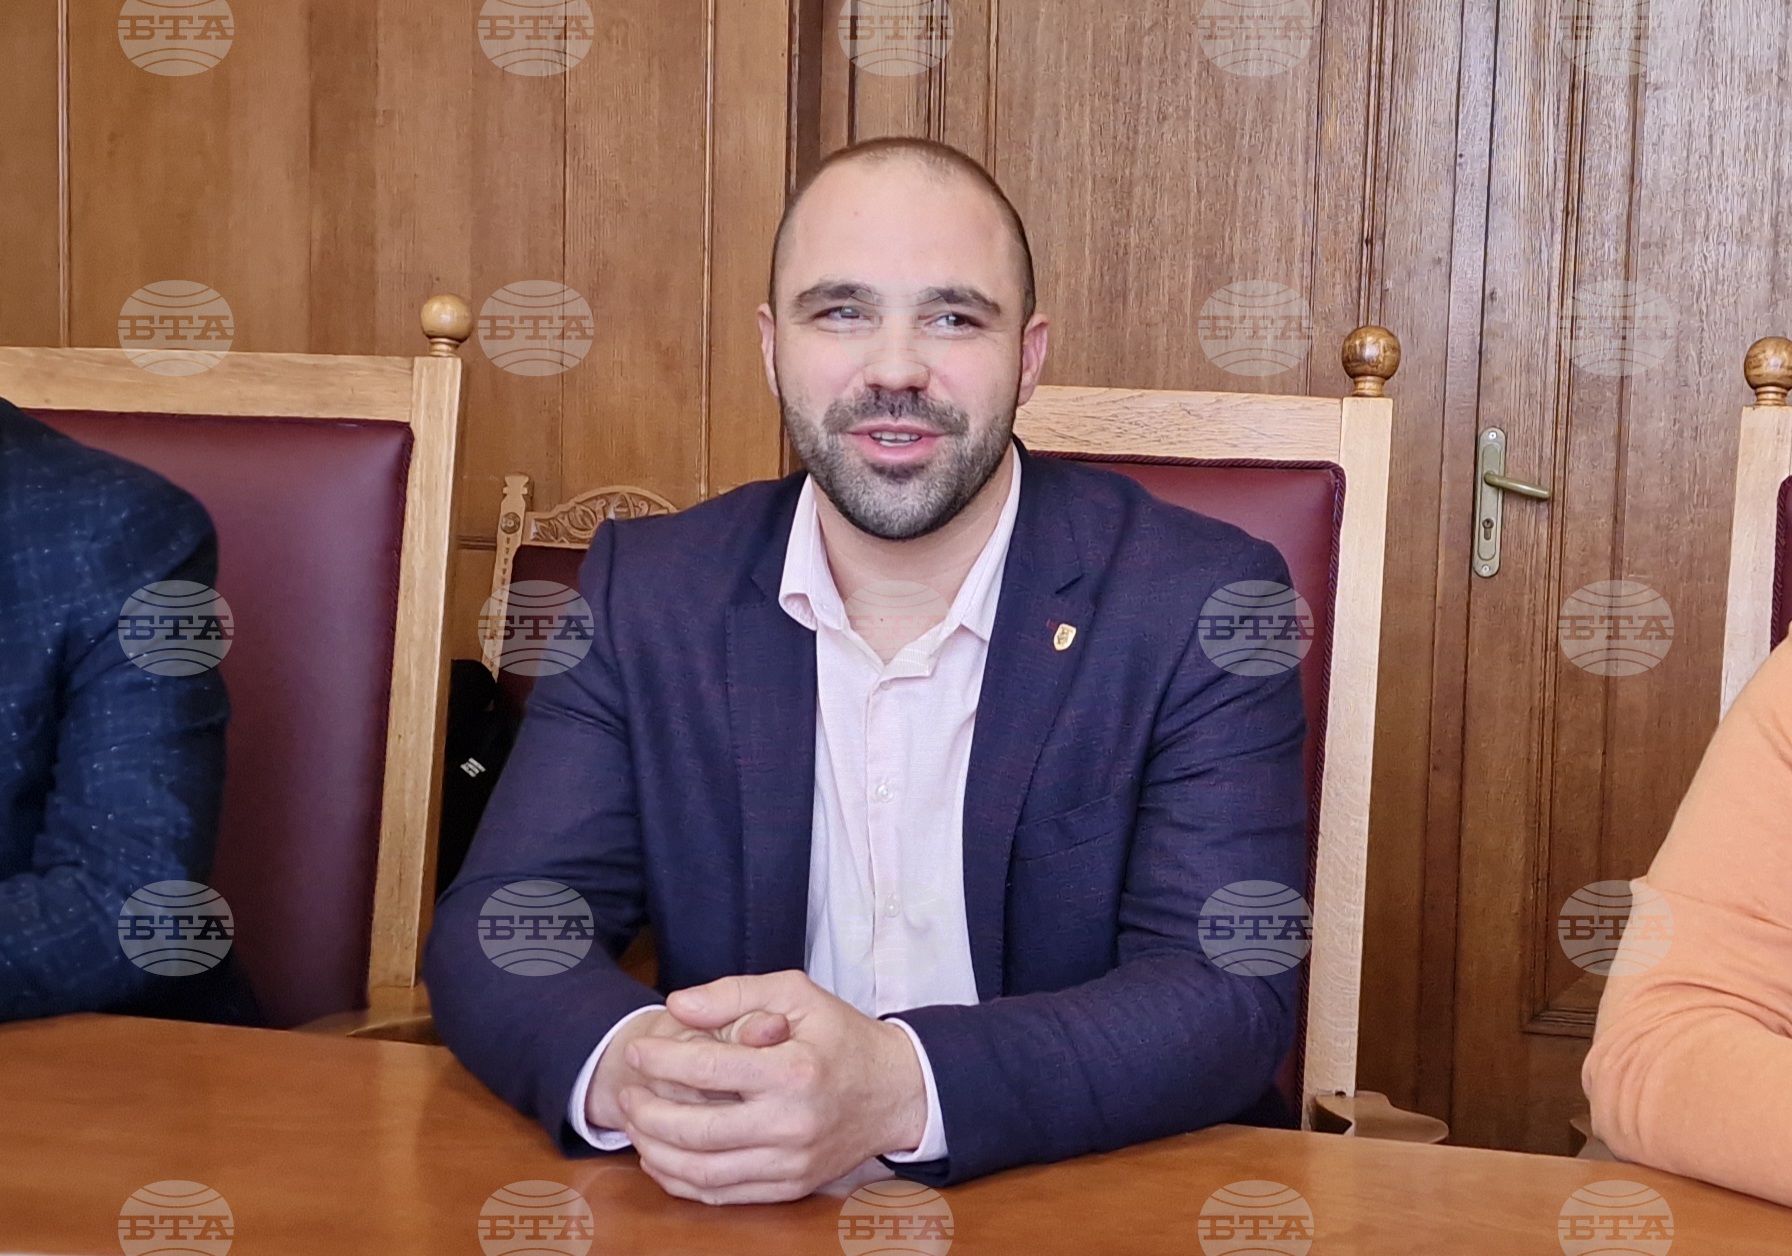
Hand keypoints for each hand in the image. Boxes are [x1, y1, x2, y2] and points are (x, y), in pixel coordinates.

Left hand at [617, 971, 928, 1204]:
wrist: (896, 1091)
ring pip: (703, 1173)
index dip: (661, 1060)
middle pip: (697, 1131)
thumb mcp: (796, 994)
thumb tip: (679, 1005)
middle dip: (647, 1114)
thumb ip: (734, 994)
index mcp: (793, 1070)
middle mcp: (791, 1123)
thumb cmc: (842, 1036)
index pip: (708, 1068)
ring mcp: (791, 1163)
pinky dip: (683, 1182)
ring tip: (635, 1127)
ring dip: (657, 1152)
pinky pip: (723, 1196)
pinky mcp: (790, 1187)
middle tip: (627, 1094)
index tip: (637, 1052)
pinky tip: (662, 1158)